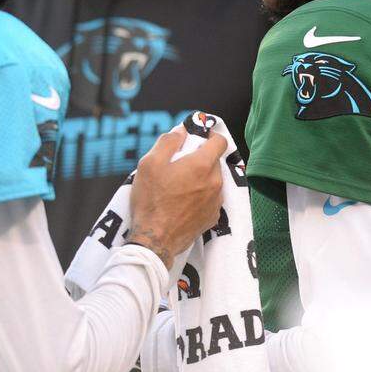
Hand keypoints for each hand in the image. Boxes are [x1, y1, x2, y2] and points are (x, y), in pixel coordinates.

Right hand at [126, 127, 227, 268]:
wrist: (155, 240)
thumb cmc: (151, 200)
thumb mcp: (150, 163)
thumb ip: (168, 141)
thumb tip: (182, 131)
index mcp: (202, 165)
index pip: (220, 141)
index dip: (209, 136)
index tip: (198, 138)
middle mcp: (215, 182)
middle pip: (214, 161)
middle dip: (200, 158)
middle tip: (179, 165)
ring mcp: (216, 201)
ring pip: (213, 180)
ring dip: (201, 178)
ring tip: (180, 186)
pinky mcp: (212, 217)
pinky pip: (211, 198)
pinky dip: (201, 195)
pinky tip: (184, 202)